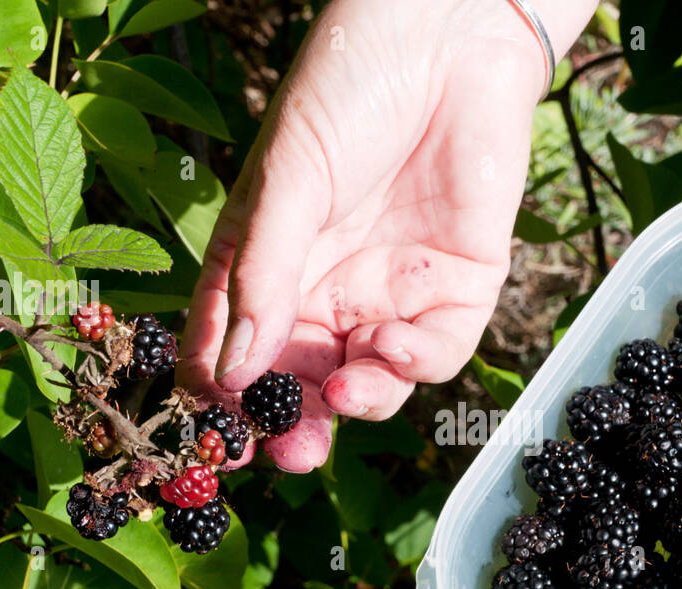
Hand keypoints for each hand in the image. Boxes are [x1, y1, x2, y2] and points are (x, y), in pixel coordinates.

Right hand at [178, 0, 550, 471]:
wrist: (447, 35)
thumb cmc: (348, 89)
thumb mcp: (286, 183)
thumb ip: (261, 277)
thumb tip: (227, 374)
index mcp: (273, 265)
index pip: (241, 349)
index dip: (228, 402)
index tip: (220, 444)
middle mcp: (332, 289)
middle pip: (309, 382)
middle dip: (298, 424)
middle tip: (289, 454)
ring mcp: (396, 292)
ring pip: (374, 380)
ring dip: (358, 400)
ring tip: (344, 395)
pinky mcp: (460, 287)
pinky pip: (437, 352)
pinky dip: (415, 363)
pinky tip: (394, 345)